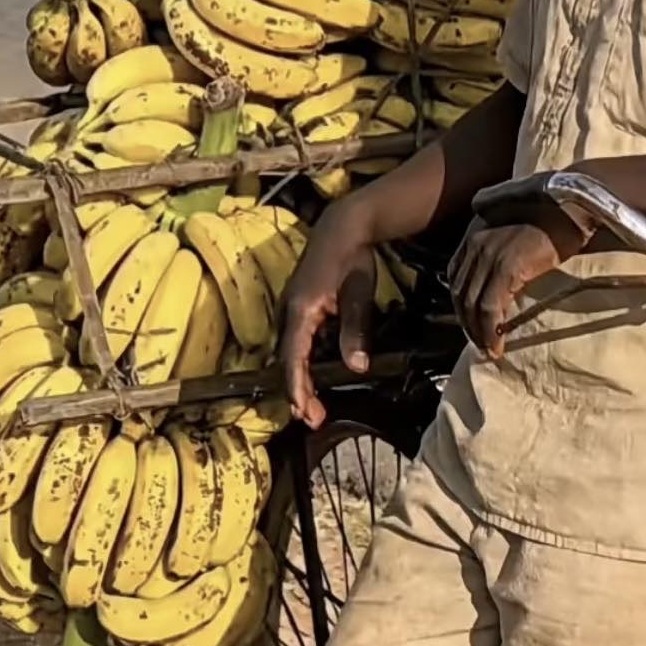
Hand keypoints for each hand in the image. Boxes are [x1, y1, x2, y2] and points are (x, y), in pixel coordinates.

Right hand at [279, 205, 376, 428]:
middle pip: (286, 360)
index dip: (298, 389)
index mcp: (301, 310)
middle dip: (297, 391)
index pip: (294, 359)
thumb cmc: (353, 258)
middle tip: (314, 419)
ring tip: (313, 405)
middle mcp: (288, 312)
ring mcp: (288, 307)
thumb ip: (355, 330)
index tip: (306, 414)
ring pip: (288, 352)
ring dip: (298, 379)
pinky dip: (300, 362)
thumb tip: (357, 368)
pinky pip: (293, 341)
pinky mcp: (295, 305)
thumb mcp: (359, 293)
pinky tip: (314, 374)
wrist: (342, 226)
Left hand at [448, 215, 585, 358]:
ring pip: (471, 304)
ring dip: (477, 332)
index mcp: (477, 229)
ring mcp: (489, 253)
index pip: (457, 273)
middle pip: (460, 291)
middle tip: (479, 342)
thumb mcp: (518, 223)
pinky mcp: (506, 267)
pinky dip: (490, 331)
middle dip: (467, 321)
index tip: (472, 319)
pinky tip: (497, 345)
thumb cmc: (556, 212)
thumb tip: (506, 274)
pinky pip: (490, 308)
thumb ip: (504, 242)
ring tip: (488, 350)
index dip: (462, 301)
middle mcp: (476, 240)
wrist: (576, 201)